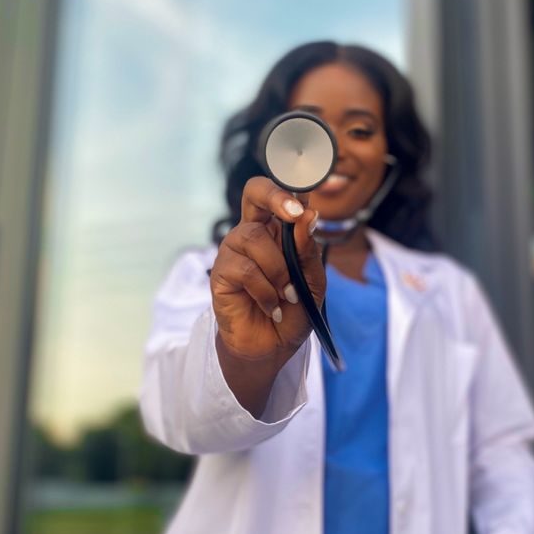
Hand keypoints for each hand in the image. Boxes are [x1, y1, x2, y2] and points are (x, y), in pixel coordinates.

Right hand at [211, 177, 323, 362]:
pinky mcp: (221, 274)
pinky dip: (265, 291)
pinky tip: (271, 307)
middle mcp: (253, 234)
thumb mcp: (312, 282)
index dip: (289, 186)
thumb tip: (308, 216)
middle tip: (294, 215)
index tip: (306, 197)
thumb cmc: (293, 311)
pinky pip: (244, 270)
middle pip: (255, 192)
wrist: (274, 347)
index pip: (277, 194)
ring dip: (278, 269)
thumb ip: (308, 250)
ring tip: (287, 295)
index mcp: (277, 230)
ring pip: (255, 238)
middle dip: (276, 198)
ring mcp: (234, 252)